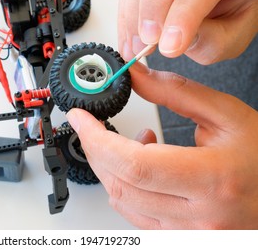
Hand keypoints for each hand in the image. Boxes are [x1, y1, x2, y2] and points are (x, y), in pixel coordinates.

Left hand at [66, 61, 257, 228]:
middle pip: (122, 183)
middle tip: (93, 126)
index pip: (136, 164)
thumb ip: (175, 92)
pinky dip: (125, 186)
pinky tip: (140, 167)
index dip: (99, 139)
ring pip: (123, 200)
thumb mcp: (226, 115)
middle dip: (97, 150)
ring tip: (130, 143)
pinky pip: (134, 214)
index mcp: (213, 179)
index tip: (82, 119)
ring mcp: (187, 232)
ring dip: (110, 167)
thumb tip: (135, 76)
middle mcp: (199, 215)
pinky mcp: (178, 237)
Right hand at [118, 0, 257, 63]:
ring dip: (132, 13)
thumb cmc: (236, 6)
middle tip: (147, 43)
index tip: (168, 46)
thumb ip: (214, 41)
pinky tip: (129, 33)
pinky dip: (125, 9)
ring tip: (134, 45)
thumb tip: (174, 43)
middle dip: (151, 10)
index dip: (183, 15)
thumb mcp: (238, 29)